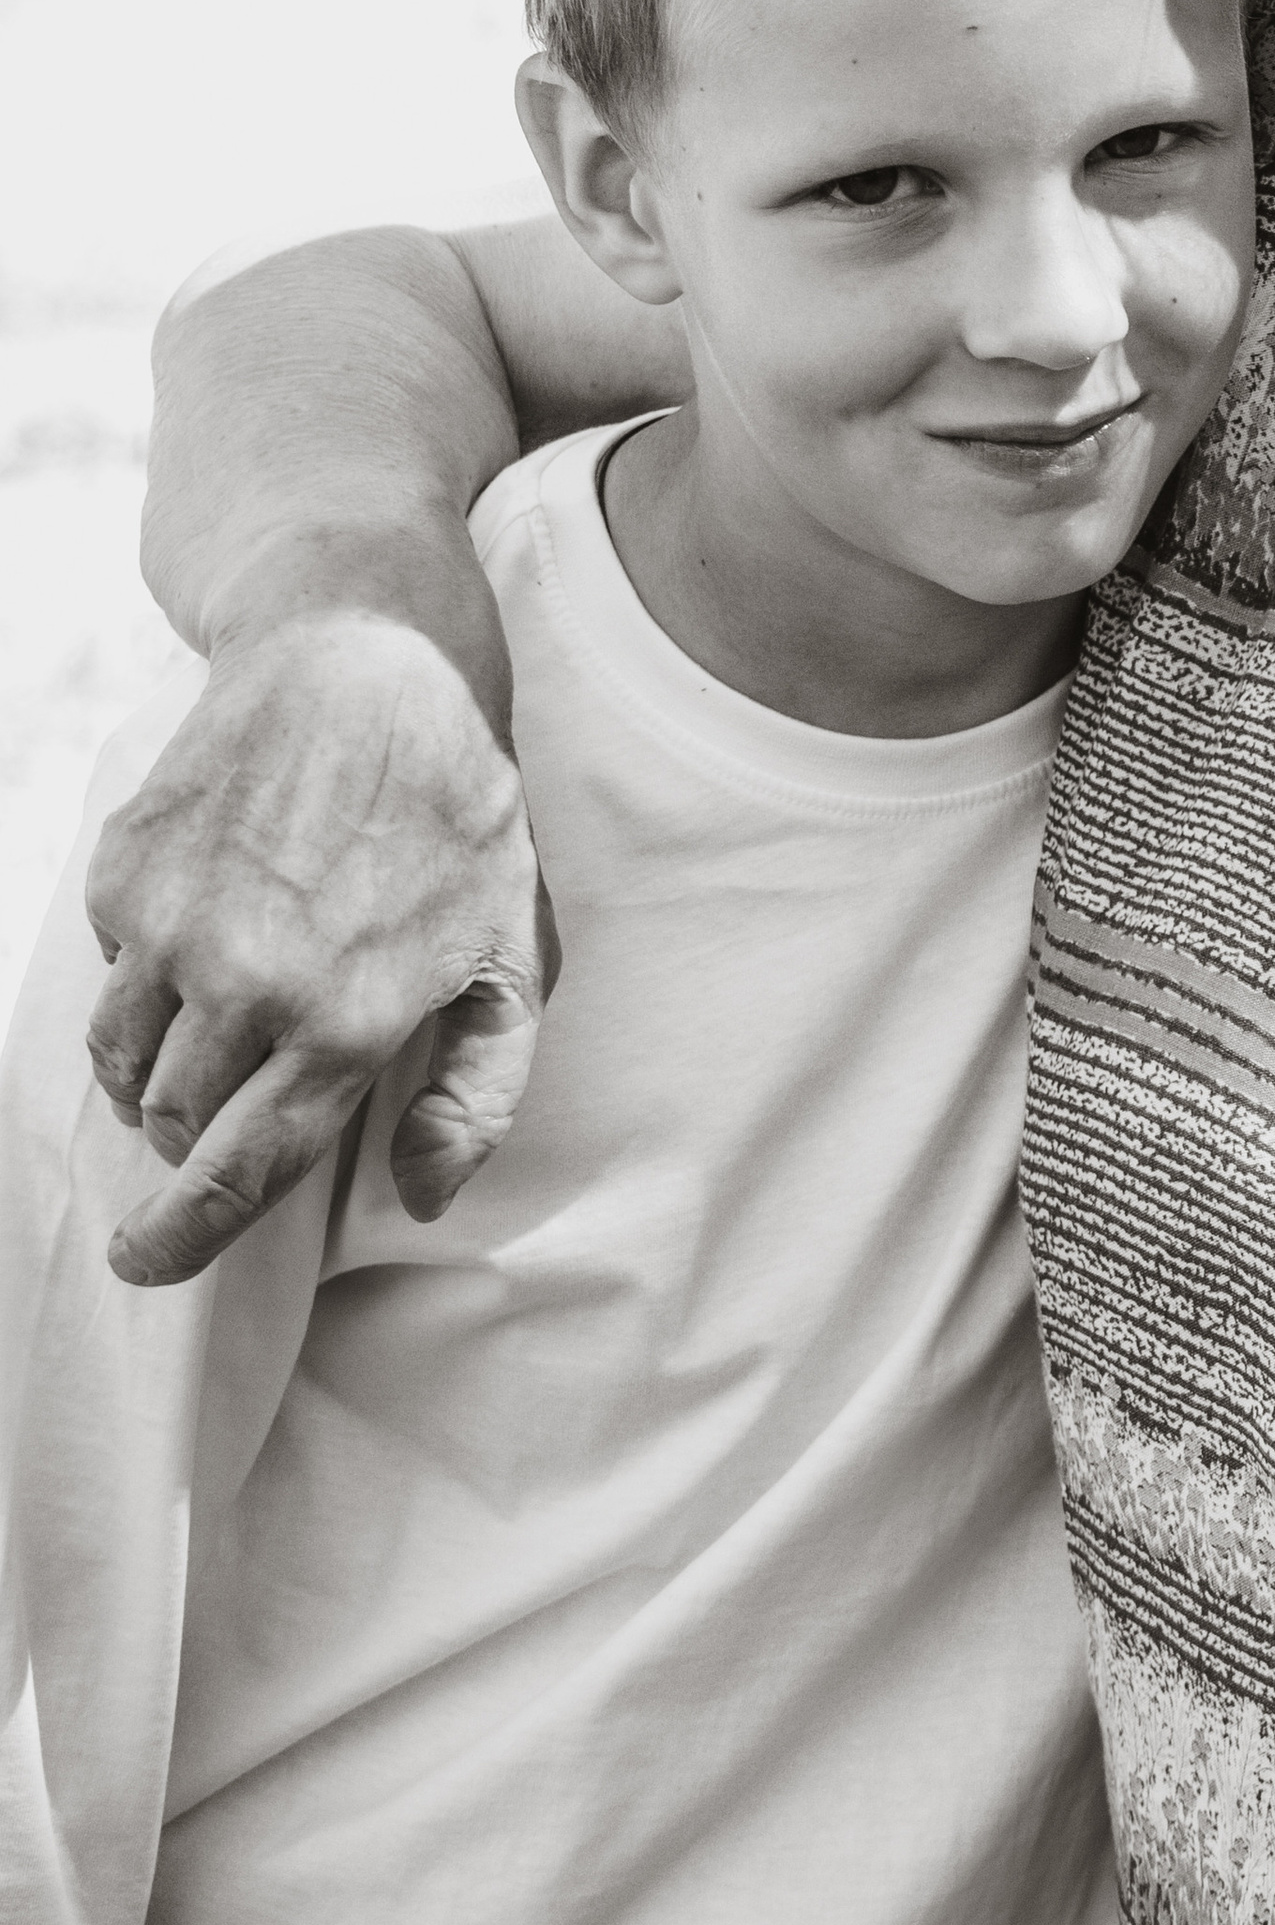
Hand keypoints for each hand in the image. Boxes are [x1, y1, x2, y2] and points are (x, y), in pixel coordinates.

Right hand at [85, 604, 549, 1281]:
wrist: (368, 660)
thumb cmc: (462, 814)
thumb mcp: (515, 953)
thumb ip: (477, 1089)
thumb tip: (425, 1189)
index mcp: (349, 1022)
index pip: (240, 1171)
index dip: (183, 1236)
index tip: (143, 1264)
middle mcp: (249, 984)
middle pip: (174, 1122)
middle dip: (194, 1134)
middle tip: (236, 1094)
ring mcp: (174, 925)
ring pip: (123, 1060)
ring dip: (159, 1067)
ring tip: (220, 1022)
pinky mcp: (126, 869)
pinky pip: (109, 973)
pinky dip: (146, 975)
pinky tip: (213, 920)